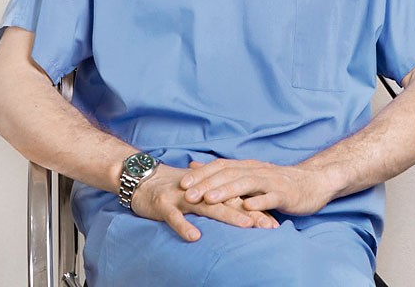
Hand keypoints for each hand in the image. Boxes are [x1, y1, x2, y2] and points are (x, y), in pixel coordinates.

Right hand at [130, 163, 277, 241]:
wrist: (140, 177)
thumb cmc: (171, 188)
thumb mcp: (197, 193)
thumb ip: (216, 200)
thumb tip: (240, 211)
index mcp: (208, 188)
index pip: (236, 198)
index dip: (255, 209)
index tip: (274, 222)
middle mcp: (199, 190)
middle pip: (228, 201)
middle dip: (250, 213)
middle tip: (270, 225)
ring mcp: (181, 196)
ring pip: (207, 206)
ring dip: (228, 214)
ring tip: (246, 225)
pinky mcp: (163, 204)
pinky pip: (175, 217)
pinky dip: (184, 226)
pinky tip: (195, 237)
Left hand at [180, 158, 330, 215]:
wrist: (312, 183)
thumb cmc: (276, 182)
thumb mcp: (248, 174)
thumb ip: (222, 172)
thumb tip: (194, 166)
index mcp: (246, 166)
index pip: (220, 166)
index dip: (201, 174)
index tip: (181, 183)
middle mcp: (256, 170)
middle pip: (229, 174)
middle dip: (207, 183)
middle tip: (188, 194)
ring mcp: (271, 181)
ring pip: (246, 183)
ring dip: (226, 191)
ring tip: (209, 199)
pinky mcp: (285, 194)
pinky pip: (270, 197)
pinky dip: (258, 201)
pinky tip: (247, 207)